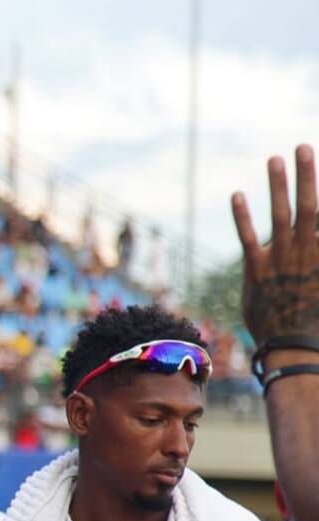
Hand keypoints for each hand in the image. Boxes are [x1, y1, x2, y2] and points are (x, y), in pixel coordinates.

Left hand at [233, 144, 318, 344]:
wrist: (295, 345)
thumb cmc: (315, 316)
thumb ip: (318, 253)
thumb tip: (316, 235)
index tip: (314, 158)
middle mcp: (307, 251)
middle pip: (309, 205)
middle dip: (307, 174)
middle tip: (303, 146)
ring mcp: (281, 259)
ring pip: (280, 215)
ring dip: (278, 186)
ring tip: (275, 158)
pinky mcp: (257, 270)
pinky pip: (248, 238)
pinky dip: (243, 216)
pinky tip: (237, 195)